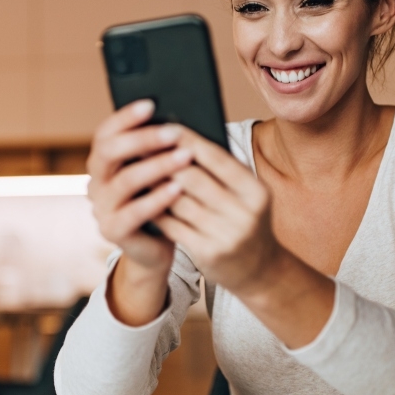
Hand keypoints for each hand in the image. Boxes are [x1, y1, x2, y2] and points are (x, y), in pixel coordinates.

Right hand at [87, 100, 194, 322]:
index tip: (151, 104)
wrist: (156, 248)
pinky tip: (178, 188)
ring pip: (124, 181)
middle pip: (108, 152)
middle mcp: (96, 182)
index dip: (125, 117)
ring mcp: (101, 208)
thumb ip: (158, 150)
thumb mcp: (158, 172)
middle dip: (142, 139)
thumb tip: (180, 118)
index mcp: (103, 163)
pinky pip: (133, 212)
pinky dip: (157, 198)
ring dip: (157, 166)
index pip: (105, 133)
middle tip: (174, 132)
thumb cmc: (161, 201)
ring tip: (185, 156)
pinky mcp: (112, 231)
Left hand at [152, 127, 281, 295]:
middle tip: (141, 144)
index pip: (217, 158)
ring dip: (155, 184)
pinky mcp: (207, 253)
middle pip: (194, 179)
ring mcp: (226, 236)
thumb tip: (181, 138)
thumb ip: (221, 170)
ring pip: (179, 202)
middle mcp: (244, 213)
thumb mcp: (245, 195)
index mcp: (256, 191)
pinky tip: (142, 197)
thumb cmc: (243, 219)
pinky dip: (156, 209)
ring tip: (137, 168)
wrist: (258, 269)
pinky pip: (173, 225)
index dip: (189, 140)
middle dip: (164, 160)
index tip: (165, 126)